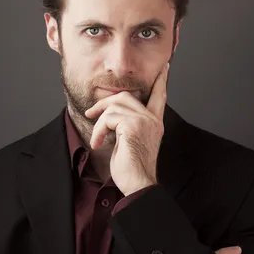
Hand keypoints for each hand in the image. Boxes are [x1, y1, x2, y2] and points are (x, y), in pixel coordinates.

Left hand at [85, 63, 169, 195]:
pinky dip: (99, 130)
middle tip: (90, 113)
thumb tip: (112, 116)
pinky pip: (108, 118)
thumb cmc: (131, 169)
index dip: (161, 82)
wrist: (138, 184)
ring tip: (97, 139)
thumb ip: (128, 126)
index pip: (160, 96)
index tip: (164, 69)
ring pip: (114, 105)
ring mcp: (144, 121)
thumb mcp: (130, 142)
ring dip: (99, 122)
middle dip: (104, 103)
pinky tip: (98, 144)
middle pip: (125, 96)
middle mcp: (153, 120)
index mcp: (155, 123)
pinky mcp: (132, 126)